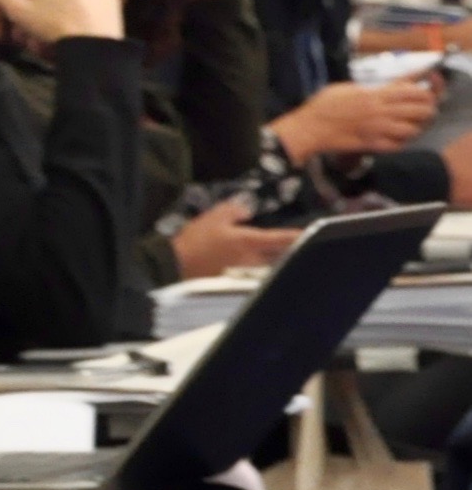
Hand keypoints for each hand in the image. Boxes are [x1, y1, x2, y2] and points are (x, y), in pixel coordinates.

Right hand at [170, 198, 298, 278]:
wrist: (175, 267)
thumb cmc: (195, 241)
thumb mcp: (212, 218)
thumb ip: (233, 210)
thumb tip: (247, 208)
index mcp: (250, 241)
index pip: (282, 238)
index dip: (299, 235)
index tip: (314, 232)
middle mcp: (254, 259)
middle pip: (282, 256)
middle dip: (293, 250)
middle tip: (304, 245)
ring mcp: (246, 272)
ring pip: (271, 266)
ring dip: (281, 261)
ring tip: (288, 256)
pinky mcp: (236, 281)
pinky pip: (257, 273)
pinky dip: (265, 269)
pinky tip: (265, 267)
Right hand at [274, 76, 437, 158]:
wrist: (308, 128)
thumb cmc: (323, 105)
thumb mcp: (346, 88)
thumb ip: (370, 88)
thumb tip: (387, 86)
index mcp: (374, 95)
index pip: (413, 92)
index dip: (425, 93)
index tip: (426, 95)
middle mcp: (380, 112)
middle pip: (419, 111)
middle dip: (426, 111)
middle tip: (423, 112)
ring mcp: (376, 129)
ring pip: (412, 129)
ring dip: (415, 128)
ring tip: (411, 126)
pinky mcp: (370, 144)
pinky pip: (396, 145)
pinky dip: (401, 142)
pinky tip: (397, 139)